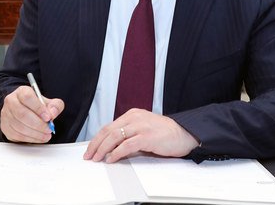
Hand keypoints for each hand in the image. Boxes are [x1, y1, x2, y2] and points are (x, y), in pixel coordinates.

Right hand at [0, 85, 63, 142]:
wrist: (24, 110)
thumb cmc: (36, 106)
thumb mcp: (48, 102)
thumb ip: (55, 106)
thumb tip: (53, 113)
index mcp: (21, 92)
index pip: (27, 97)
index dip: (38, 108)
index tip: (48, 117)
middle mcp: (11, 101)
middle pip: (22, 114)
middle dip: (38, 124)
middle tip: (49, 129)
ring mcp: (6, 115)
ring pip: (19, 126)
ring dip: (35, 133)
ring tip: (46, 135)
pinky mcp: (5, 127)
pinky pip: (17, 135)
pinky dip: (30, 138)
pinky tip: (38, 137)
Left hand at [83, 108, 198, 162]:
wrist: (184, 134)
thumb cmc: (165, 133)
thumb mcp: (143, 129)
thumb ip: (129, 135)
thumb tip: (112, 148)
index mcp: (132, 114)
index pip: (109, 126)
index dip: (97, 138)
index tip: (90, 148)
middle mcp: (134, 117)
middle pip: (108, 131)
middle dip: (96, 144)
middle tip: (89, 155)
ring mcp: (140, 126)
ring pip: (114, 137)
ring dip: (102, 149)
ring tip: (97, 158)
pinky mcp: (146, 136)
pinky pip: (126, 145)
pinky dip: (116, 153)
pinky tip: (111, 159)